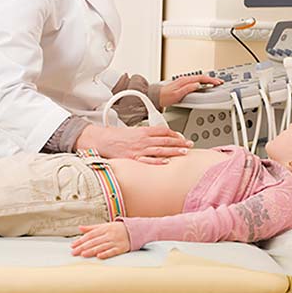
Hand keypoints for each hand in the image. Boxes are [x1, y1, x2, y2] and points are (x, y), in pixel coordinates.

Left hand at [71, 222, 129, 259]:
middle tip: (74, 252)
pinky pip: (113, 251)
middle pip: (94, 241)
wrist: (134, 230)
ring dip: (92, 251)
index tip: (73, 245)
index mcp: (105, 228)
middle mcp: (110, 234)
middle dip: (83, 247)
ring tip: (83, 254)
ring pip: (102, 246)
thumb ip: (92, 228)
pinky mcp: (121, 248)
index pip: (90, 234)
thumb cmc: (117, 228)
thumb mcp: (105, 225)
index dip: (81, 240)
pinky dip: (106, 253)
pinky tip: (99, 256)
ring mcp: (116, 241)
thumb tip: (80, 228)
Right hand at [75, 124, 193, 163]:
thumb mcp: (133, 130)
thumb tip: (159, 137)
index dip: (175, 134)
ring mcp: (139, 150)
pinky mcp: (133, 159)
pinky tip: (167, 162)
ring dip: (174, 151)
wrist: (101, 140)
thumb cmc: (116, 136)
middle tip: (190, 144)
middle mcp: (143, 140)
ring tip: (185, 152)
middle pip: (165, 140)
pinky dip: (158, 161)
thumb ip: (146, 134)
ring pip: (161, 150)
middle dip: (180, 142)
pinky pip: (148, 160)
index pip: (163, 131)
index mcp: (143, 131)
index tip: (182, 137)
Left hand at [159, 75, 223, 106]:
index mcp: (185, 81)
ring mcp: (184, 81)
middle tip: (220, 82)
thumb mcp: (176, 95)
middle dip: (212, 79)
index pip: (201, 78)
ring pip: (199, 79)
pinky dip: (202, 82)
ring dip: (208, 80)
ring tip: (215, 83)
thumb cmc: (164, 97)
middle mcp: (185, 79)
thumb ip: (187, 89)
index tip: (217, 82)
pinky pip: (195, 81)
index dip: (210, 80)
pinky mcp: (183, 84)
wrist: (155, 96)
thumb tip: (197, 85)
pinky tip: (204, 85)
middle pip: (201, 77)